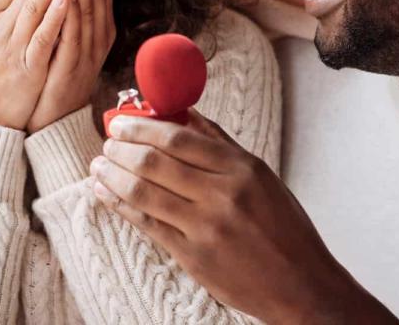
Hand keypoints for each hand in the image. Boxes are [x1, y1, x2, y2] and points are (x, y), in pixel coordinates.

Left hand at [27, 0, 115, 131]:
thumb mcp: (71, 37)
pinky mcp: (72, 67)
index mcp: (96, 27)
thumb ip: (82, 8)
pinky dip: (71, 13)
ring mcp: (86, 52)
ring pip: (87, 8)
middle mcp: (96, 37)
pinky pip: (72, 36)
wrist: (53, 120)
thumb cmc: (57, 76)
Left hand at [89, 111, 396, 323]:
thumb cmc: (284, 228)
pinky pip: (146, 224)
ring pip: (143, 192)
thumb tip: (184, 113)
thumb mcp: (261, 177)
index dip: (141, 127)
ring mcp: (205, 228)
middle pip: (154, 163)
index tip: (121, 123)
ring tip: (98, 166)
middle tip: (106, 142)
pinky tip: (105, 193)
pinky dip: (119, 205)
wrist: (301, 285)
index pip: (178, 138)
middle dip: (121, 149)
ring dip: (112, 175)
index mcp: (241, 169)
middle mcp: (222, 196)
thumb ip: (220, 144)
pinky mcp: (192, 257)